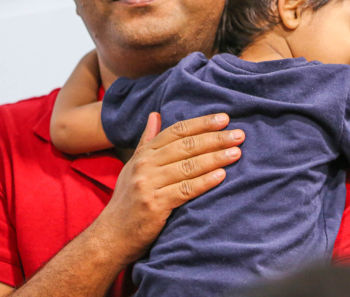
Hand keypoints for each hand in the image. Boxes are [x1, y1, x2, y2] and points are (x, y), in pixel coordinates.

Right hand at [94, 112, 243, 264]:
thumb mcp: (133, 166)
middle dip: (215, 139)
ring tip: (236, 153)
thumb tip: (155, 114)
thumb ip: (147, 141)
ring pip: (188, 166)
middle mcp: (145, 165)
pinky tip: (222, 175)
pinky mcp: (154, 205)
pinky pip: (185, 190)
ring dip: (215, 158)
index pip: (177, 131)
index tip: (224, 119)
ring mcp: (148, 184)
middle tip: (238, 135)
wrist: (111, 235)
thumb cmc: (128, 200)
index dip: (202, 123)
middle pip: (186, 146)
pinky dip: (205, 182)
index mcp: (144, 154)